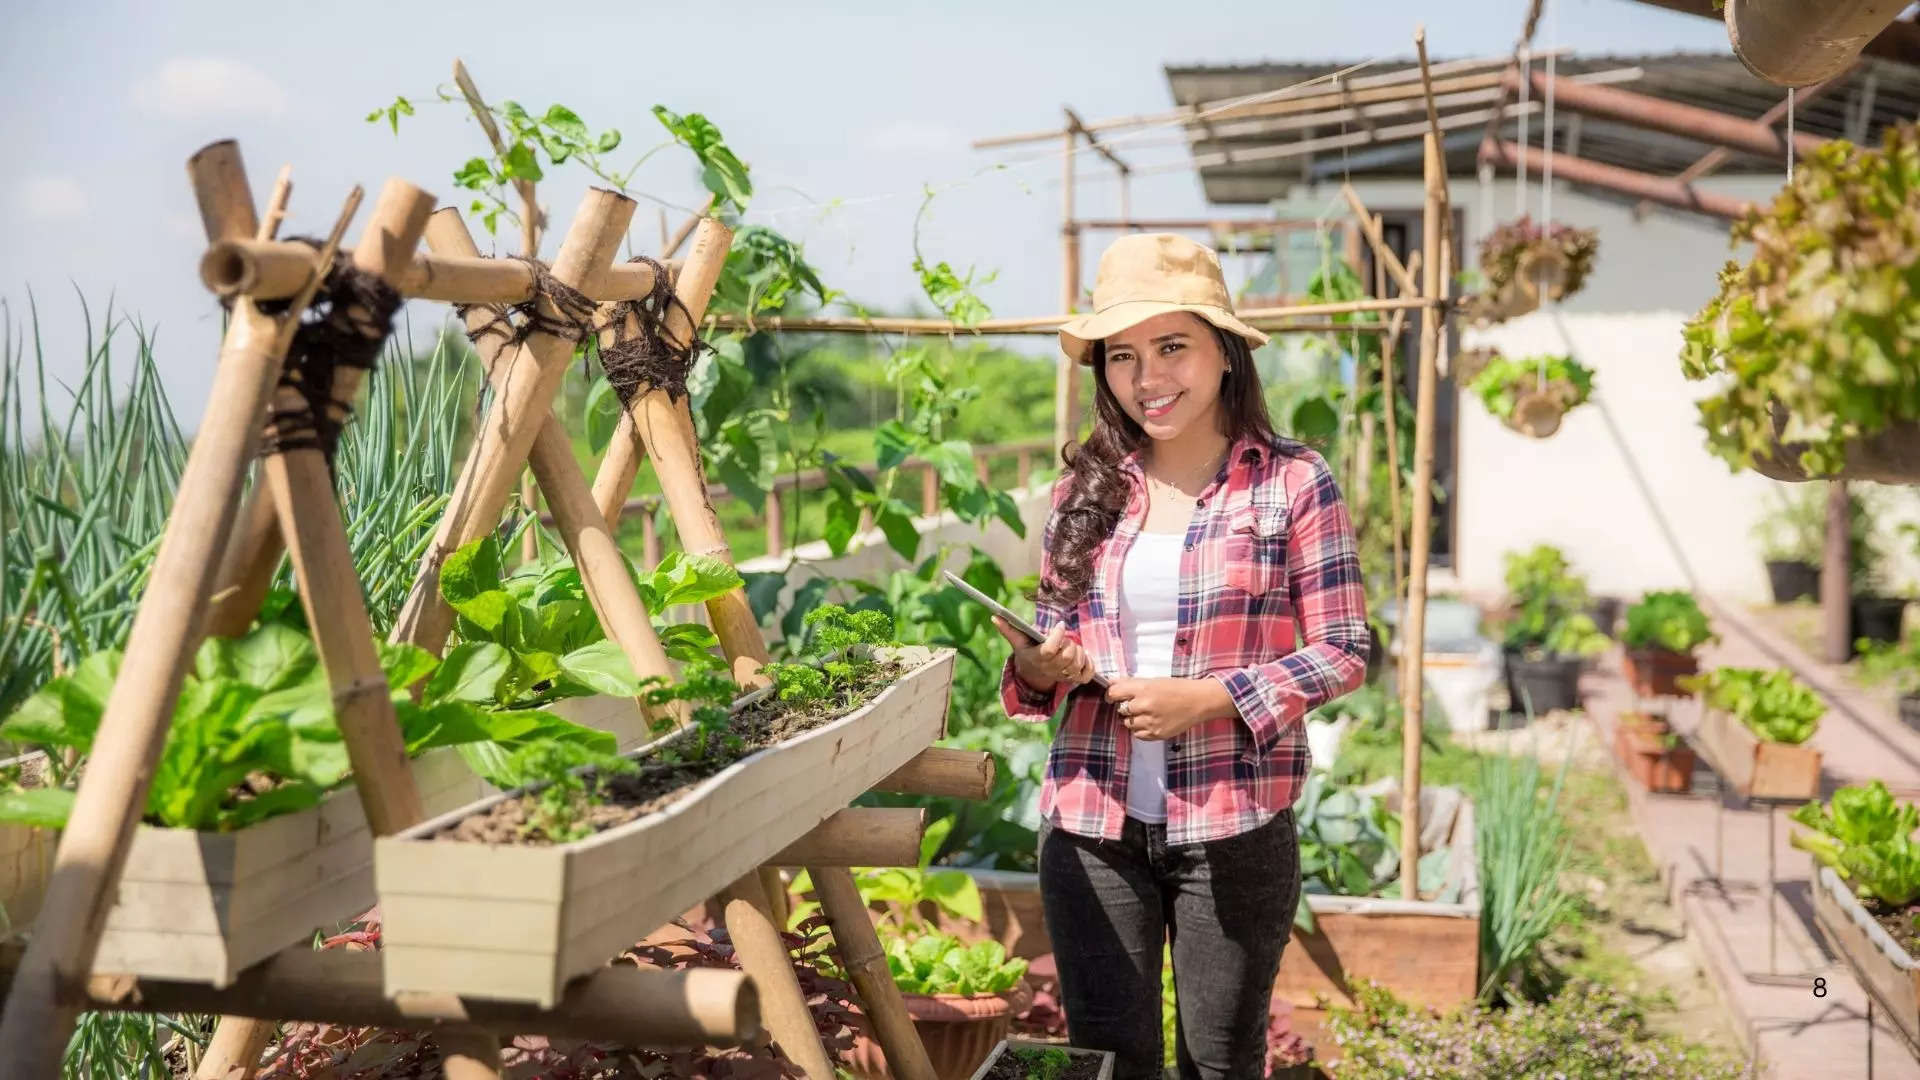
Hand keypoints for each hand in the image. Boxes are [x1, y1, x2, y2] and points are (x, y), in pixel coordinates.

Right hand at [993, 617, 1094, 690]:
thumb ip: (1008, 629)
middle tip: (1065, 638)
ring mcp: (1063, 675)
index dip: (1057, 636)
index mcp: (1037, 658)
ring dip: (1079, 652)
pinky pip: (1087, 674)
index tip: (1060, 625)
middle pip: (1067, 656)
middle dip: (1069, 643)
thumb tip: (994, 617)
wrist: (1034, 674)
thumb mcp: (1018, 641)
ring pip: (1078, 664)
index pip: (1050, 650)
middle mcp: (1050, 669)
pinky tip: (1084, 657)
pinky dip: (1089, 664)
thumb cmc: (1028, 651)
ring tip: (1072, 646)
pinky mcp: (1074, 680)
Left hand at [1105, 677, 1219, 741]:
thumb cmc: (1177, 688)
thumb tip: (1110, 682)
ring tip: (1146, 713)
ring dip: (1133, 719)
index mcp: (1143, 688)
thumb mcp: (1153, 680)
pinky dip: (1141, 729)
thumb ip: (1130, 682)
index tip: (1113, 697)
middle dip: (1126, 707)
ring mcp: (1150, 722)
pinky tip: (1151, 721)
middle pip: (1121, 709)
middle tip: (1137, 704)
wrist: (1199, 701)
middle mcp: (1145, 705)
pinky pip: (1137, 734)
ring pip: (1127, 723)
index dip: (1111, 695)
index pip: (1114, 693)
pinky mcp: (1156, 734)